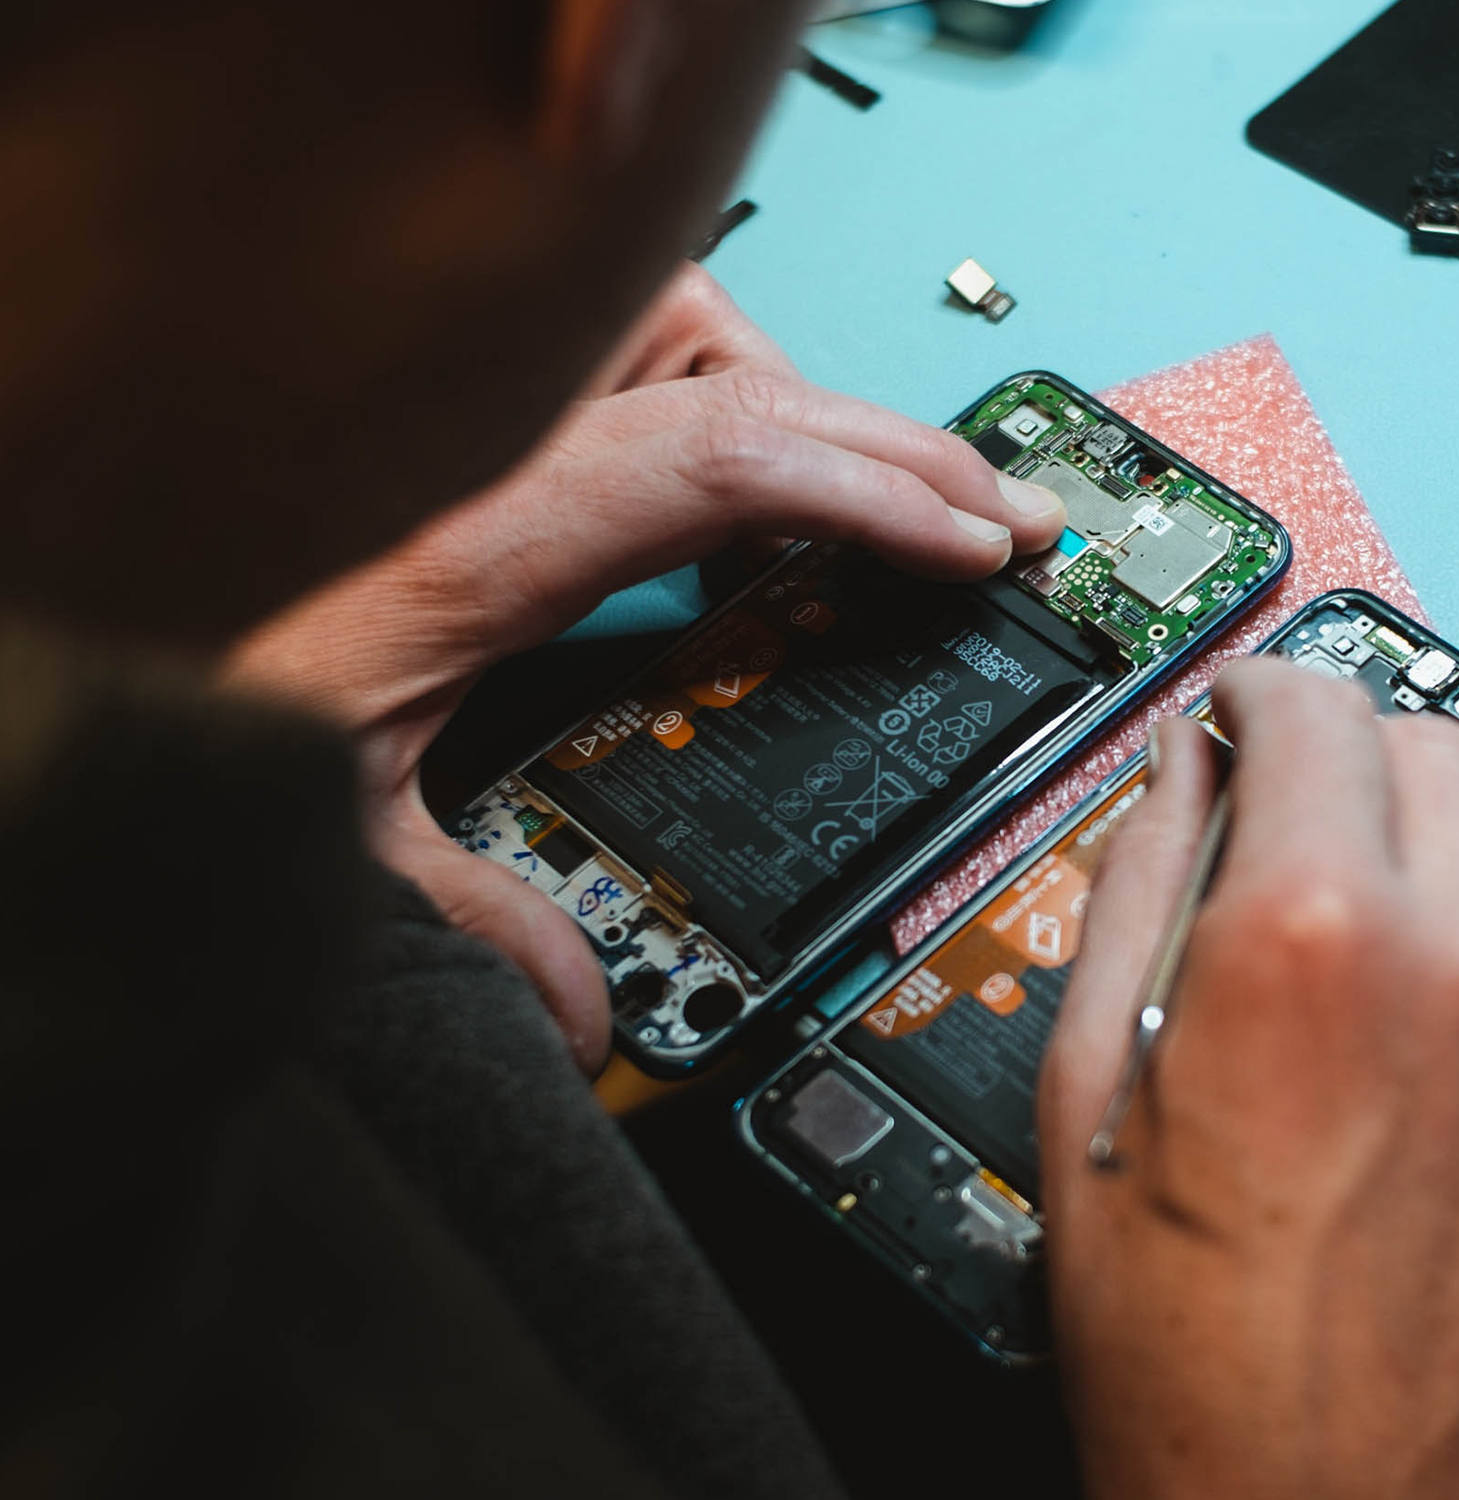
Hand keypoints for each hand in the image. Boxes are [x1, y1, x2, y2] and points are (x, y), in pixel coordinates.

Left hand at [224, 263, 1063, 1071]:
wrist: (88, 610)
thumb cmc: (184, 688)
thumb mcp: (328, 832)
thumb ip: (465, 920)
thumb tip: (583, 1015)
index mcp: (480, 540)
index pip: (718, 462)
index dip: (871, 491)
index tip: (977, 543)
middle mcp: (494, 444)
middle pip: (735, 372)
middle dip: (894, 444)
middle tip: (1003, 511)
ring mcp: (494, 412)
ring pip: (691, 328)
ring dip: (799, 399)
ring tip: (882, 494)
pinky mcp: (492, 414)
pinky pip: (643, 352)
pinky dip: (726, 397)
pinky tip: (752, 487)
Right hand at [1039, 661, 1458, 1499]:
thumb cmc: (1201, 1360)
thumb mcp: (1090, 1097)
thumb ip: (1136, 889)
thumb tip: (1175, 776)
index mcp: (1309, 941)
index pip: (1308, 709)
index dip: (1253, 696)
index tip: (1239, 718)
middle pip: (1428, 739)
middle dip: (1346, 751)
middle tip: (1293, 814)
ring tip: (1395, 880)